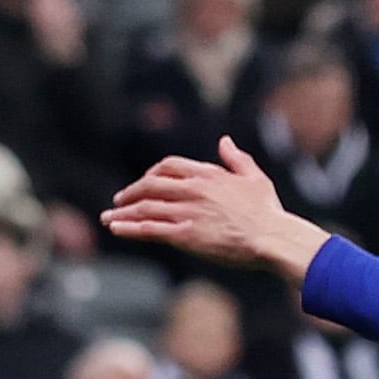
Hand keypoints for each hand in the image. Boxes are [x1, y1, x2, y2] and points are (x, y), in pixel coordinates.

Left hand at [103, 138, 325, 276]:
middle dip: (131, 193)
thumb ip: (236, 158)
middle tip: (119, 201)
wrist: (271, 236)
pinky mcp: (184, 235)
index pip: (168, 166)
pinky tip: (116, 228)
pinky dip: (129, 228)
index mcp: (207, 174)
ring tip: (108, 217)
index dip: (150, 174)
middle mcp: (192, 189)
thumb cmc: (267, 211)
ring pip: (145, 208)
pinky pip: (149, 229)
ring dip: (122, 212)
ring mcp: (186, 212)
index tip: (143, 183)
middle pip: (150, 185)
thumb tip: (224, 141)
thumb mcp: (254, 177)